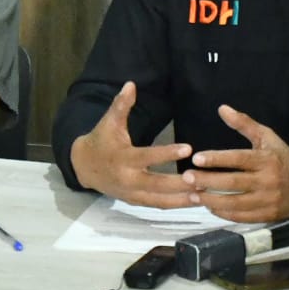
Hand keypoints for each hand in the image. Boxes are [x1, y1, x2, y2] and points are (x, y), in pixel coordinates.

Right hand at [69, 82, 193, 208]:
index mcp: (123, 158)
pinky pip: (157, 205)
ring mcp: (131, 194)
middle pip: (156, 184)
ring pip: (159, 200)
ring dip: (181, 200)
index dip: (167, 153)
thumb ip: (121, 105)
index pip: (147, 157)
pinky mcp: (135, 201)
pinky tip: (195, 201)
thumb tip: (130, 84)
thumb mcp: (108, 122)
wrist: (84, 166)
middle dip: (179, 184)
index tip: (189, 148)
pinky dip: (175, 205)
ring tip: (204, 195)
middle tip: (202, 179)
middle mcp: (128, 179)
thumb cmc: (102, 140)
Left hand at [184, 105, 288, 223]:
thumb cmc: (282, 157)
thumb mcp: (267, 137)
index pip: (238, 159)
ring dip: (212, 200)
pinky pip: (242, 216)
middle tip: (187, 178)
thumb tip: (222, 108)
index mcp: (266, 159)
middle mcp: (267, 180)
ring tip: (193, 195)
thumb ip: (244, 123)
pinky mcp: (267, 215)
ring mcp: (267, 200)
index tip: (197, 158)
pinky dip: (224, 213)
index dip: (217, 158)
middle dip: (208, 181)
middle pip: (233, 182)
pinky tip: (210, 207)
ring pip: (235, 202)